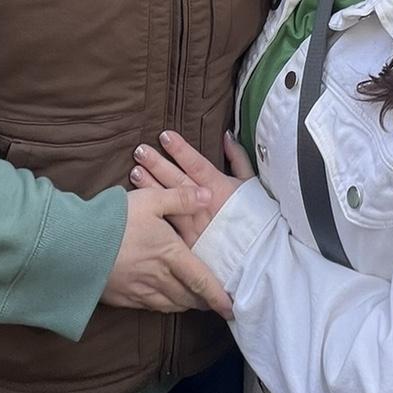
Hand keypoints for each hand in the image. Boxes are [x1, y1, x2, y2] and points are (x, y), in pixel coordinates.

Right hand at [101, 185, 233, 319]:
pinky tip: (163, 300)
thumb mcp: (151, 200)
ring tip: (193, 302)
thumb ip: (181, 198)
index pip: (202, 280)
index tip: (231, 308)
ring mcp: (140, 291)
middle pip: (188, 297)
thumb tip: (207, 195)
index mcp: (171, 255)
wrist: (76, 245)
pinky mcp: (123, 297)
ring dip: (185, 304)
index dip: (218, 296)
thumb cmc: (117, 219)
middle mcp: (159, 278)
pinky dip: (163, 305)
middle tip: (214, 302)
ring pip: (170, 304)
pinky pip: (150, 306)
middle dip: (203, 301)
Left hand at [130, 130, 254, 247]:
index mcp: (218, 187)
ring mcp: (193, 225)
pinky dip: (154, 216)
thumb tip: (226, 136)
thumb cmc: (255, 218)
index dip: (180, 149)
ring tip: (134, 172)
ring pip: (167, 202)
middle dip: (157, 164)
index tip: (164, 135)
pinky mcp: (187, 245)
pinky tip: (141, 207)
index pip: (195, 164)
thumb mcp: (250, 184)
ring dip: (150, 187)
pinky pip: (167, 228)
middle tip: (140, 150)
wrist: (258, 257)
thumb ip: (238, 158)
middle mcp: (203, 204)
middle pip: (176, 180)